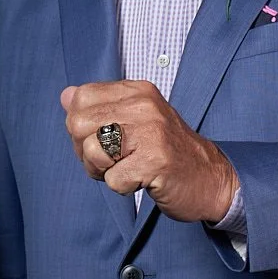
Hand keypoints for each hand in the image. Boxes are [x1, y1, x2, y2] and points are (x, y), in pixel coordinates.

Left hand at [61, 81, 237, 223]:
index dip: (82, 127)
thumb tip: (66, 95)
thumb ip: (101, 107)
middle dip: (86, 152)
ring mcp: (151, 132)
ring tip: (129, 170)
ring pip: (91, 151)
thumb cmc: (167, 153)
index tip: (104, 139)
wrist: (211, 179)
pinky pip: (113, 180)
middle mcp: (143, 105)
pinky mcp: (156, 161)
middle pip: (77, 124)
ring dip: (103, 171)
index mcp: (137, 91)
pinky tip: (143, 180)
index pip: (80, 98)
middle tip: (114, 161)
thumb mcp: (136, 120)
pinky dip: (123, 187)